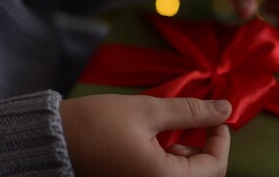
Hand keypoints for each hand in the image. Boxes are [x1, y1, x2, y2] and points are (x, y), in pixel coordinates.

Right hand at [60, 95, 231, 176]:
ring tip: (171, 132)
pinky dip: (170, 161)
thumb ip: (191, 112)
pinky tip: (159, 143)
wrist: (53, 140)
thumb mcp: (148, 111)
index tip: (215, 116)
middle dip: (204, 147)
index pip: (215, 167)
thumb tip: (226, 108)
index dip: (221, 139)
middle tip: (192, 122)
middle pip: (202, 176)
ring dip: (187, 156)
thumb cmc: (98, 123)